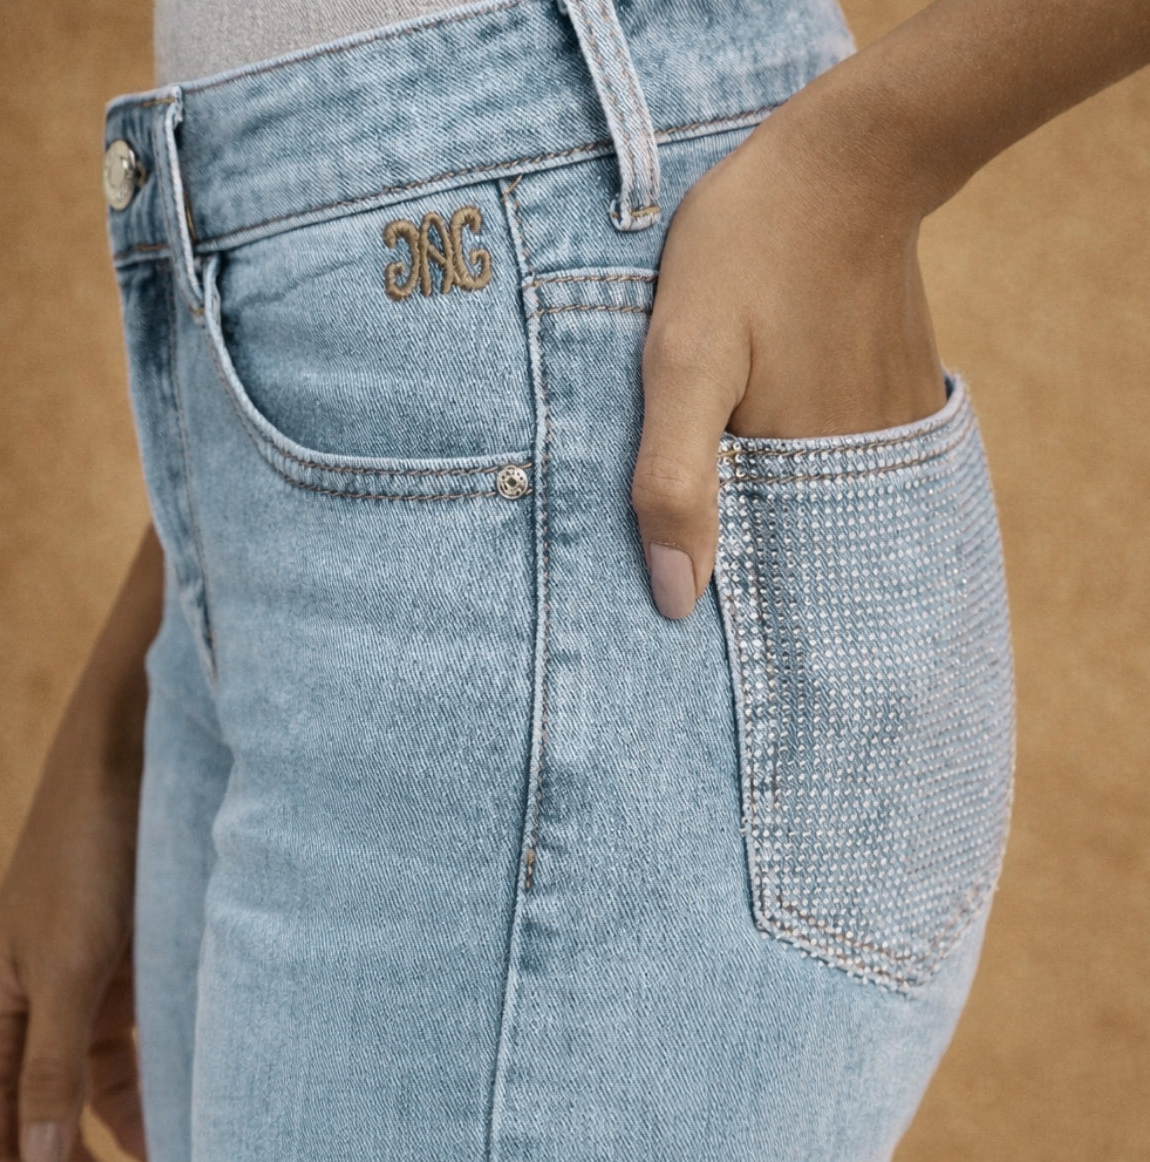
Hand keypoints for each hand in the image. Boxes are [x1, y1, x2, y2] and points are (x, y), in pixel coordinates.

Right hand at [0, 645, 152, 1161]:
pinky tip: (171, 1145)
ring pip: (78, 1109)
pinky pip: (119, 1070)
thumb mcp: (71, 968)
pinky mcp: (117, 986)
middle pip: (33, 1135)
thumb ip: (55, 1068)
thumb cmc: (90, 860)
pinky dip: (140, 1111)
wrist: (138, 771)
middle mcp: (18, 1017)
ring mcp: (69, 1003)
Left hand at [632, 75, 946, 618]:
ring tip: (720, 474)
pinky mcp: (896, 408)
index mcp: (806, 482)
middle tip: (678, 530)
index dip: (710, 594)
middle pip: (784, 551)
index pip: (755, 586)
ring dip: (763, 509)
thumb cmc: (749, 252)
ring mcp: (889, 441)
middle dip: (734, 557)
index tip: (665, 603)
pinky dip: (795, 465)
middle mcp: (862, 477)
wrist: (849, 158)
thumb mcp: (684, 358)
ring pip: (808, 508)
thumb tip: (676, 601)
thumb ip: (673, 479)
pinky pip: (835, 464)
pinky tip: (761, 434)